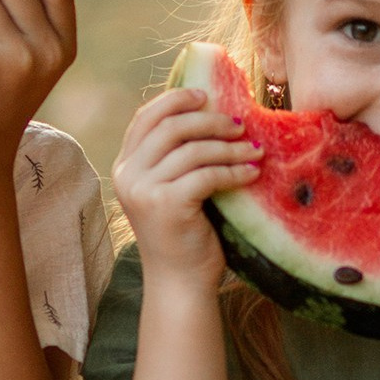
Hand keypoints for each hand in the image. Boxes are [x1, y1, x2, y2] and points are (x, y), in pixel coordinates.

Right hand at [113, 84, 263, 293]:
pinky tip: (252, 172)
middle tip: (240, 124)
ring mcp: (144, 190)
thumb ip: (176, 158)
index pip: (145, 117)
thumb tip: (211, 114)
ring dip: (229, 146)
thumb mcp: (171, 189)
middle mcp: (128, 175)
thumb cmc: (183, 236)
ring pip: (193, 149)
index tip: (207, 96)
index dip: (176, 99)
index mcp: (125, 167)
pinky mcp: (167, 204)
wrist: (180, 283)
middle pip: (171, 126)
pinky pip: (207, 174)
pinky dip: (234, 170)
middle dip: (210, 119)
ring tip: (254, 149)